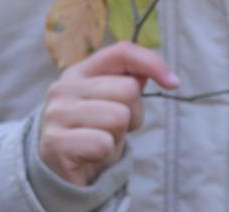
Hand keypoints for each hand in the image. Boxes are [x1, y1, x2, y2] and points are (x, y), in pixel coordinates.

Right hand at [37, 41, 176, 186]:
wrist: (65, 175)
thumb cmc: (94, 134)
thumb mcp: (113, 105)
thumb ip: (129, 82)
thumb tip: (162, 74)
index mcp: (79, 72)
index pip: (121, 52)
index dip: (151, 62)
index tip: (173, 82)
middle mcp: (63, 87)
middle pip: (128, 89)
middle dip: (132, 115)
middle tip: (114, 130)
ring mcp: (56, 114)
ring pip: (118, 116)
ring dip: (118, 136)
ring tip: (102, 141)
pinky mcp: (55, 142)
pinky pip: (103, 143)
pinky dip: (106, 153)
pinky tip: (91, 156)